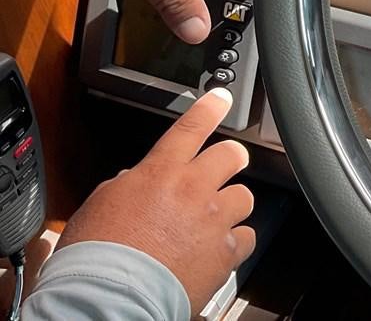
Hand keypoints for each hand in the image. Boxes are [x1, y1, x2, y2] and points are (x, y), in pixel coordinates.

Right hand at [56, 89, 255, 314]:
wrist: (111, 297)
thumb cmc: (97, 256)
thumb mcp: (101, 205)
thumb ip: (128, 186)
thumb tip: (137, 181)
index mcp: (160, 173)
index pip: (190, 128)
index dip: (210, 108)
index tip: (222, 98)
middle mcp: (193, 189)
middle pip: (232, 155)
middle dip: (231, 158)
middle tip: (225, 168)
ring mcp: (214, 219)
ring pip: (244, 196)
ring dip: (232, 206)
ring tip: (214, 222)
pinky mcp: (227, 251)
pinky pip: (247, 236)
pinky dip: (236, 243)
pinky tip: (218, 251)